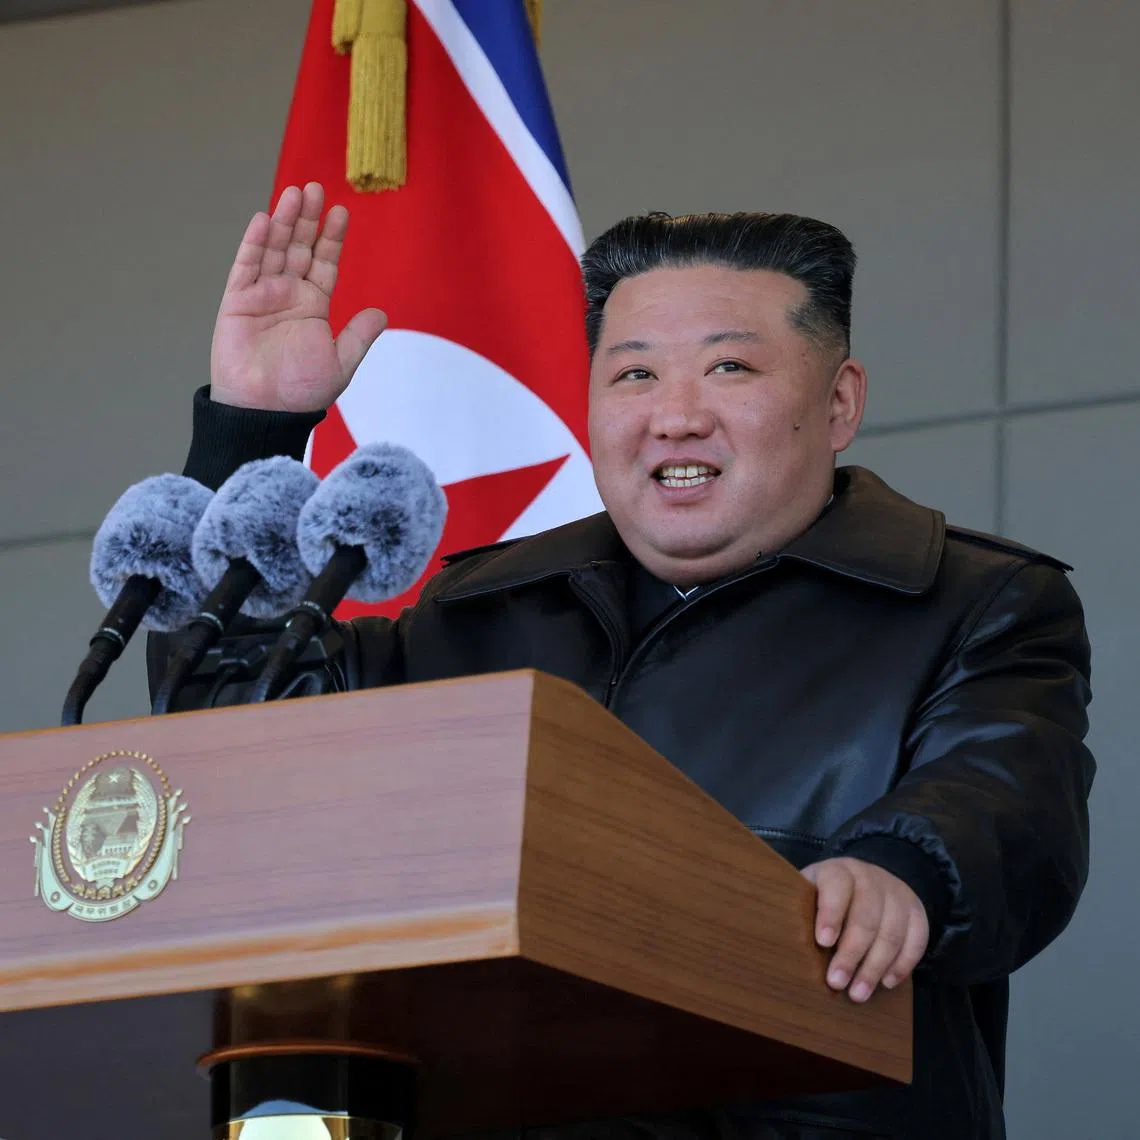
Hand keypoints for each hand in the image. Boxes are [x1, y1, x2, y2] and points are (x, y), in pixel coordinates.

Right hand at [210, 182, 386, 411]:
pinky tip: (263, 219)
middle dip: (307, 219)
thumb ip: (358, 336)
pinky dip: (254, 243)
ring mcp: (261, 295)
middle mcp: (288, 296)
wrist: (266, 411)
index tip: (341, 212)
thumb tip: (382, 314)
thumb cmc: (301, 392)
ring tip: (295, 193)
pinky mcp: (237, 302)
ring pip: (274, 250)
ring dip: (283, 221)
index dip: (331, 238)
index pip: (324, 264)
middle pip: (298, 248)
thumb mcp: (340, 363)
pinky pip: (245, 267)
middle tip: (316, 188)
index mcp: (313, 307)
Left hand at [802, 857, 928, 1002]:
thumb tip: (786, 945)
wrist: (869, 879)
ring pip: (891, 932)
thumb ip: (802, 911)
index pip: (837, 886)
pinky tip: (887, 983)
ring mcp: (897, 894)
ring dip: (875, 967)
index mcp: (839, 871)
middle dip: (851, 953)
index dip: (831, 913)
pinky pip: (916, 940)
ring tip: (858, 993)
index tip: (823, 941)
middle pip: (866, 916)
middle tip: (836, 982)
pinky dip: (902, 964)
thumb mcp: (810, 892)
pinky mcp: (917, 912)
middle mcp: (871, 879)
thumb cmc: (827, 895)